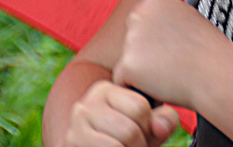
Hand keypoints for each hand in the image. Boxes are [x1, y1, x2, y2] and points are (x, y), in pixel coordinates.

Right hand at [64, 79, 178, 146]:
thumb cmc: (123, 141)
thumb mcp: (145, 128)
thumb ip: (162, 122)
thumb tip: (161, 128)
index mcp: (104, 90)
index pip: (140, 107)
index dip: (149, 128)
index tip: (145, 135)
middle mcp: (85, 104)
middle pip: (129, 131)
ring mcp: (75, 128)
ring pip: (118, 145)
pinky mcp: (70, 144)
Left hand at [113, 0, 224, 110]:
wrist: (217, 74)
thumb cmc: (210, 53)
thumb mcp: (188, 20)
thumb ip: (167, 21)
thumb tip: (156, 28)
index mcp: (155, 1)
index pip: (141, 24)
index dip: (156, 43)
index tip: (171, 51)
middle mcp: (140, 15)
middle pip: (131, 42)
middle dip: (145, 57)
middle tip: (170, 67)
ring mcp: (132, 39)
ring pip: (128, 63)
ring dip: (143, 74)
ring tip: (170, 77)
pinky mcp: (127, 64)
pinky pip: (124, 82)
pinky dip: (140, 89)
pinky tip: (162, 88)